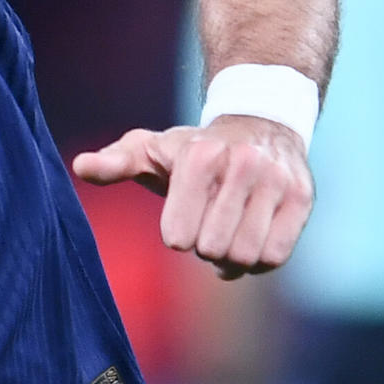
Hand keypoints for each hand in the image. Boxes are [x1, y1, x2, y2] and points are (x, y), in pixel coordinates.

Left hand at [72, 115, 312, 278]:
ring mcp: (277, 180)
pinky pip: (276, 256)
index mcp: (199, 156)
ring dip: (232, 255)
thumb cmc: (194, 148)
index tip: (183, 214)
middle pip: (213, 250)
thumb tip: (80, 166)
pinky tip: (251, 237)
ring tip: (229, 229)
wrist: (260, 124)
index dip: (177, 234)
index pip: (179, 238)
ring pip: (246, 256)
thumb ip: (115, 163)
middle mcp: (242, 164)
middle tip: (209, 221)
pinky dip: (260, 259)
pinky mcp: (302, 198)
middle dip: (206, 245)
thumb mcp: (150, 149)